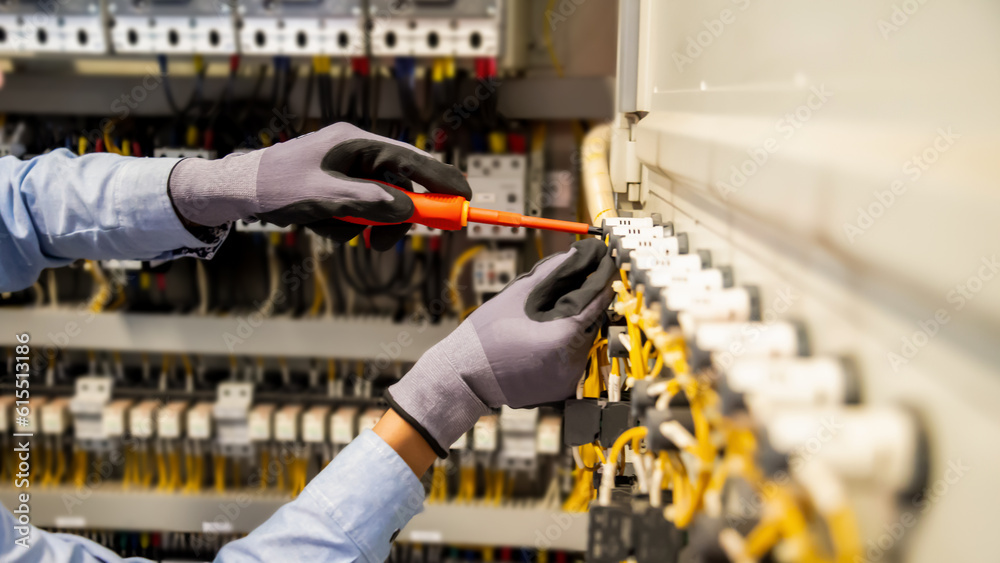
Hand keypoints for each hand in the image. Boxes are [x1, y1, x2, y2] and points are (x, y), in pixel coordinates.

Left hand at [168, 122, 470, 249]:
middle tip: (380, 245)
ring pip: (378, 204)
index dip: (441, 179)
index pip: (411, 159)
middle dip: (393, 218)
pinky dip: (344, 224)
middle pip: (399, 186)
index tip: (466, 198)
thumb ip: (368, 203)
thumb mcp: (323, 197)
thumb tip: (405, 210)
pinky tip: (317, 223)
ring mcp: (347, 170)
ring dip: (361, 225)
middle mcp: (356, 153)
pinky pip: (358, 210)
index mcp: (356, 142)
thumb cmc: (274, 185)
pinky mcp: (337, 186)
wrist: (237, 190)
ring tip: (331, 229)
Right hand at [386, 238, 616, 456]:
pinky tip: (550, 335)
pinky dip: (569, 346)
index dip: (602, 282)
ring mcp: (568, 378)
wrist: (464, 375)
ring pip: (585, 341)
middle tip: (582, 284)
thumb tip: (571, 256)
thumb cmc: (483, 338)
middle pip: (593, 323)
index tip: (604, 267)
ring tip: (558, 311)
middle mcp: (571, 362)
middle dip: (588, 303)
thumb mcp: (516, 296)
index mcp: (562, 337)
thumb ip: (549, 274)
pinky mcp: (562, 389)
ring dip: (578, 325)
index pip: (596, 303)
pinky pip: (575, 360)